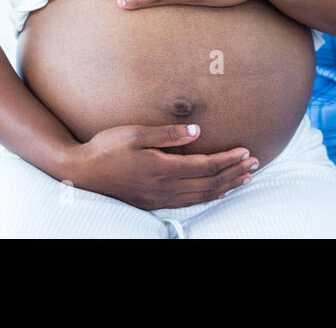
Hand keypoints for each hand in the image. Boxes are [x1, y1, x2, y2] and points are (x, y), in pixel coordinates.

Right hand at [63, 123, 257, 209]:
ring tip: (244, 179)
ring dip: (225, 186)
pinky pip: (188, 202)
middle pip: (209, 183)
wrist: (80, 174)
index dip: (228, 159)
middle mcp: (165, 188)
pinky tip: (216, 193)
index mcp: (163, 169)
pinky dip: (207, 197)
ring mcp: (159, 198)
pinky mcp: (152, 202)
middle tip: (255, 164)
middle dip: (234, 173)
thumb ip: (168, 135)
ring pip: (201, 196)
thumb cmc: (106, 148)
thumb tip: (198, 132)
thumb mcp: (136, 134)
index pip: (206, 166)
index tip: (246, 151)